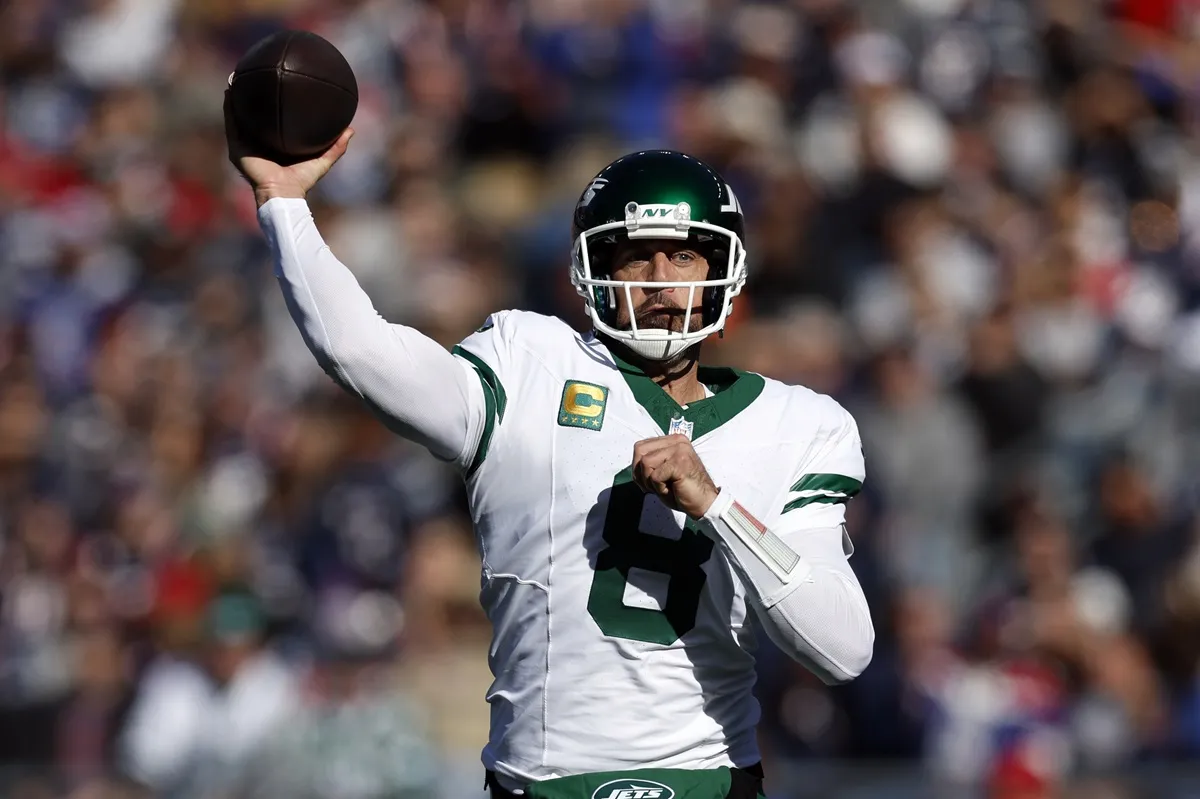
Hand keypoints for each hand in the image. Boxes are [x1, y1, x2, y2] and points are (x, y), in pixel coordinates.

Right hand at [223, 85, 352, 207]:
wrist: (283, 193)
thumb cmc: (301, 181)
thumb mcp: (322, 161)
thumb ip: (336, 147)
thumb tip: (351, 129)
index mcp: (275, 145)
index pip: (273, 121)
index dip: (274, 105)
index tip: (278, 85)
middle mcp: (259, 143)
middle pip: (253, 115)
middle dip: (253, 96)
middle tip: (256, 75)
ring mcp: (246, 145)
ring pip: (238, 115)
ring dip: (236, 96)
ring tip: (237, 76)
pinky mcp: (237, 148)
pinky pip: (231, 123)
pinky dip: (230, 106)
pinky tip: (231, 90)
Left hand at [631, 434, 719, 518]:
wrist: (704, 503)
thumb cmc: (682, 490)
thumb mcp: (663, 471)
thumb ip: (651, 461)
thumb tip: (635, 461)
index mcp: (673, 440)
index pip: (640, 446)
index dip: (638, 467)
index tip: (650, 481)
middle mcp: (677, 441)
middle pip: (639, 451)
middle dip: (641, 473)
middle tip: (655, 485)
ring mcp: (679, 450)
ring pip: (645, 463)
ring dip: (650, 482)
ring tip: (666, 487)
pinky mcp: (680, 462)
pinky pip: (654, 476)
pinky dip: (659, 489)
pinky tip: (673, 490)